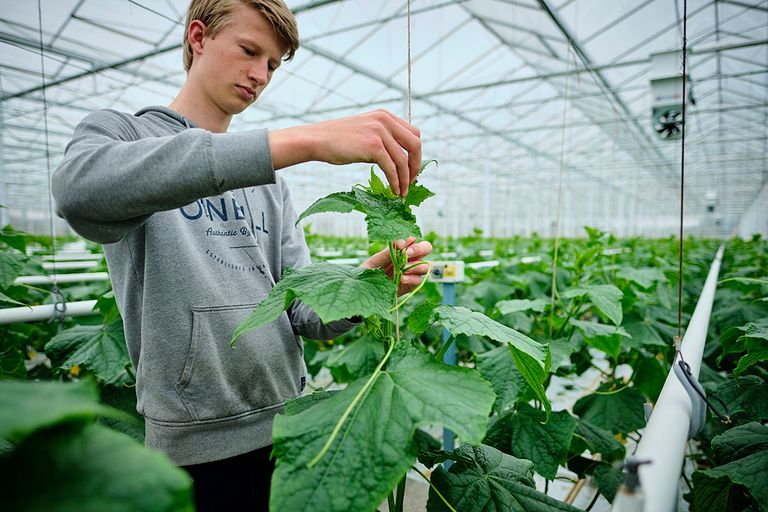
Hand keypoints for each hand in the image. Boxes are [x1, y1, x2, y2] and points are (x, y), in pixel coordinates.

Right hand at [269, 110, 421, 196]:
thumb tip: (399, 159)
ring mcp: (380, 132)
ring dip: (406, 179)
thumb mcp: (364, 131)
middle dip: (416, 166)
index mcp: (385, 116)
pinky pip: (392, 168)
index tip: (411, 169)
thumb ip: (382, 138)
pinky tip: (394, 191)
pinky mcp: (373, 146)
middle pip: (415, 144)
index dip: (416, 153)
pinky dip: (396, 182)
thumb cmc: (338, 140)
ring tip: (402, 192)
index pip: (414, 133)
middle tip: (412, 181)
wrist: (317, 140)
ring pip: (403, 160)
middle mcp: (385, 120)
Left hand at [361, 237, 432, 295]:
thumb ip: (386, 253)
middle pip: (426, 248)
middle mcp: (409, 259)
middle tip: (407, 253)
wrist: (366, 292)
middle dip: (419, 249)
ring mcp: (412, 272)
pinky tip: (402, 279)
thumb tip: (399, 245)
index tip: (400, 245)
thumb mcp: (374, 262)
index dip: (409, 239)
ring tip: (403, 270)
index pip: (412, 239)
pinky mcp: (412, 284)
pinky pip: (419, 280)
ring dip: (417, 266)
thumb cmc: (368, 273)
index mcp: (400, 249)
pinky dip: (412, 278)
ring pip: (426, 265)